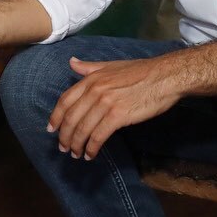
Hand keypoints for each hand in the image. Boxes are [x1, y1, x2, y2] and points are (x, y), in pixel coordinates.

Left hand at [48, 56, 181, 159]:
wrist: (164, 77)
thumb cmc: (140, 71)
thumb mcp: (110, 66)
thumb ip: (89, 67)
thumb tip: (71, 62)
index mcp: (91, 79)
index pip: (65, 100)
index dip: (56, 117)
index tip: (51, 130)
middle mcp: (94, 90)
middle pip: (71, 117)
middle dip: (65, 136)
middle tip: (63, 148)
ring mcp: (105, 103)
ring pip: (83, 128)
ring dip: (77, 145)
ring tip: (76, 154)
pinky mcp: (118, 115)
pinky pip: (99, 135)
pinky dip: (92, 147)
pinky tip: (91, 154)